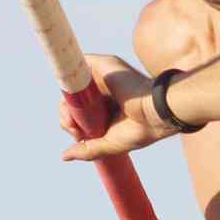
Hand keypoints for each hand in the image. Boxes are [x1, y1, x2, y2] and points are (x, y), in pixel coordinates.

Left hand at [60, 55, 177, 160]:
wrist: (155, 112)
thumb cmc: (139, 130)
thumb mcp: (109, 144)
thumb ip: (88, 150)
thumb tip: (64, 156)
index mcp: (106, 108)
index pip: (79, 113)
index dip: (73, 124)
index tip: (78, 135)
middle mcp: (102, 91)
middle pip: (72, 100)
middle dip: (67, 116)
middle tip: (75, 127)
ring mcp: (101, 76)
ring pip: (72, 84)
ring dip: (66, 102)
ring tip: (74, 118)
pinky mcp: (101, 64)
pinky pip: (76, 63)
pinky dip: (69, 78)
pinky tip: (73, 96)